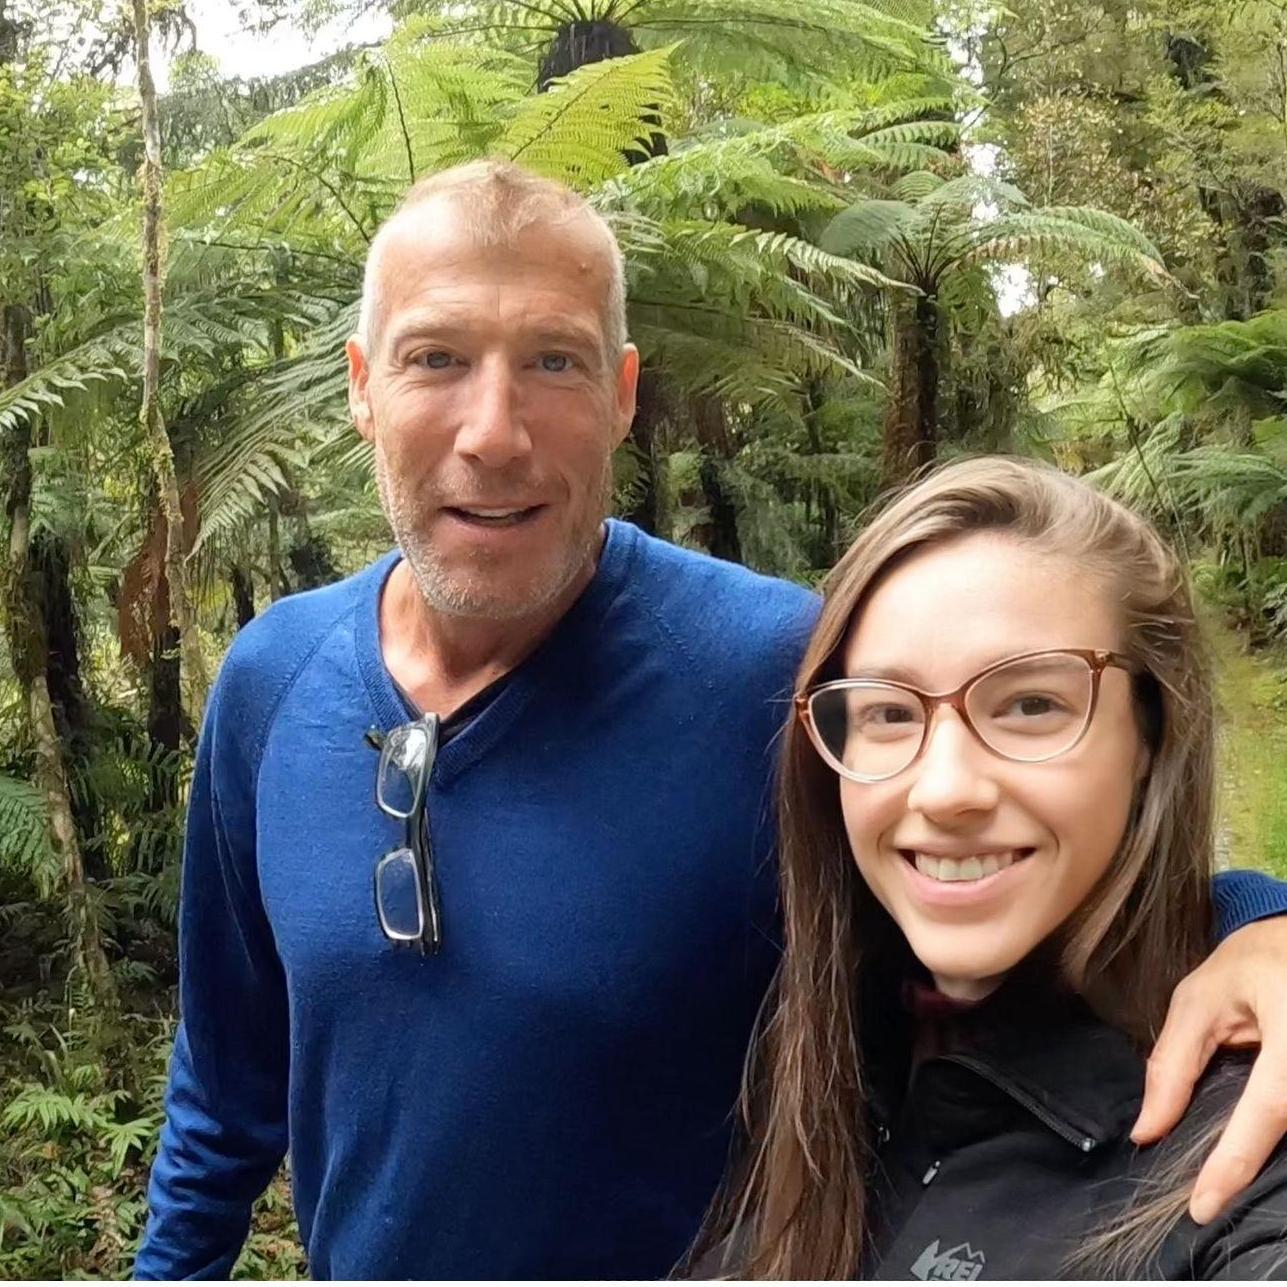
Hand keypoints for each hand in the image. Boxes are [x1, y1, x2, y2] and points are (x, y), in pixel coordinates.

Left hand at [1130, 917, 1286, 1223]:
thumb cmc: (1251, 964)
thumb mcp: (1199, 1000)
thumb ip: (1173, 1064)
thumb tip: (1146, 1131)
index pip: (1269, 1109)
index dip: (1235, 1162)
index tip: (1202, 1205)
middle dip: (1246, 1164)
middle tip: (1205, 1193)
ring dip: (1263, 1151)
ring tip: (1220, 1172)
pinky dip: (1275, 1132)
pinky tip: (1244, 1140)